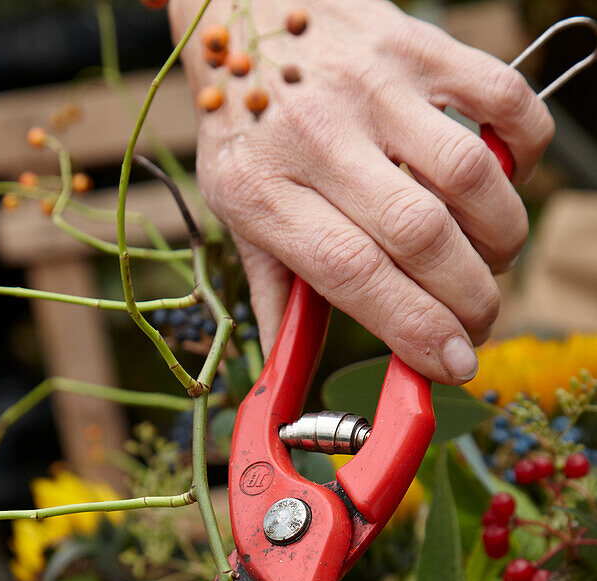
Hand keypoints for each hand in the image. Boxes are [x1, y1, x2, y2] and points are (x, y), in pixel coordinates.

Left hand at [171, 0, 553, 382]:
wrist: (242, 7)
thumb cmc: (244, 122)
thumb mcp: (233, 207)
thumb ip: (270, 285)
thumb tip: (288, 366)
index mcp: (264, 192)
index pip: (352, 274)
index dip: (414, 328)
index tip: (452, 363)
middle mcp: (318, 137)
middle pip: (420, 235)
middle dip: (468, 300)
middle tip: (477, 324)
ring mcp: (373, 87)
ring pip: (469, 175)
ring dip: (499, 237)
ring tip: (487, 262)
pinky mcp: (418, 46)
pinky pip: (502, 98)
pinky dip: (525, 150)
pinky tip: (507, 182)